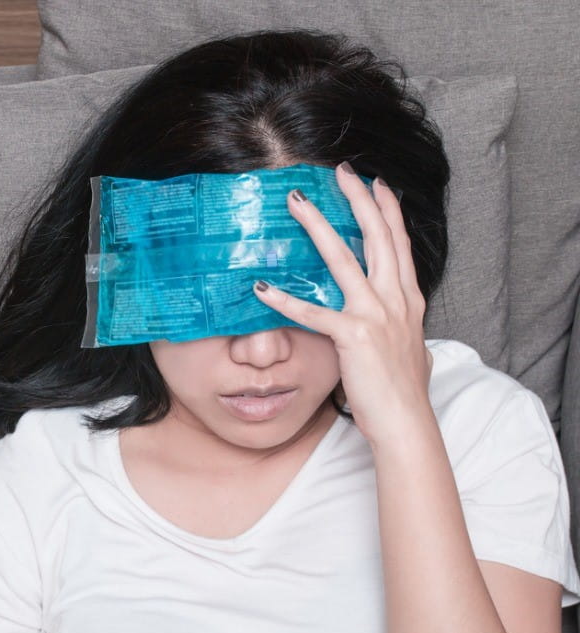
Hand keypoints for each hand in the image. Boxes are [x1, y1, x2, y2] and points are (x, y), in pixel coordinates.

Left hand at [252, 162, 434, 446]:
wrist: (406, 423)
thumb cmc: (402, 392)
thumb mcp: (408, 349)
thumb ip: (399, 328)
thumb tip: (396, 326)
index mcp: (409, 300)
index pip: (399, 243)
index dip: (388, 210)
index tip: (376, 183)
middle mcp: (396, 300)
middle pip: (377, 237)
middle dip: (359, 200)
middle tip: (341, 171)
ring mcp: (376, 315)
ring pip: (344, 259)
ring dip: (318, 227)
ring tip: (297, 203)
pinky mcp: (353, 337)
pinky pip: (313, 313)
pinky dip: (285, 300)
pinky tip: (262, 287)